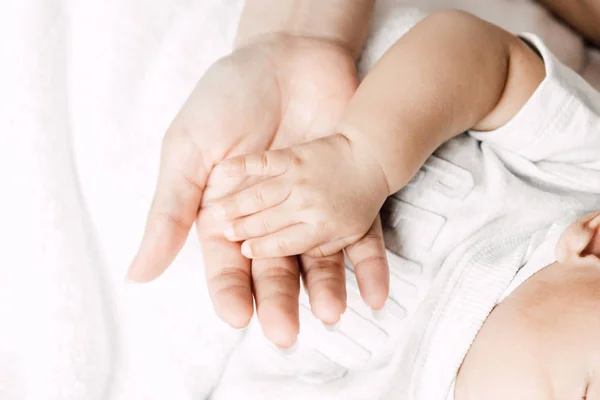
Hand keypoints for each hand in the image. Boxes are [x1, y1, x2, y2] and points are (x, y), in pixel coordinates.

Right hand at [128, 35, 389, 346]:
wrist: (289, 53)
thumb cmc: (230, 96)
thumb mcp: (190, 149)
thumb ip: (170, 209)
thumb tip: (139, 271)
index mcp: (225, 212)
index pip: (226, 263)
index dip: (231, 291)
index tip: (239, 316)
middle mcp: (268, 217)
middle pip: (272, 267)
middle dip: (277, 299)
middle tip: (285, 330)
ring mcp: (309, 207)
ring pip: (315, 256)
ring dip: (322, 285)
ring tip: (329, 311)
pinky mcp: (344, 192)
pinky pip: (357, 231)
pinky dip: (364, 261)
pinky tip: (370, 289)